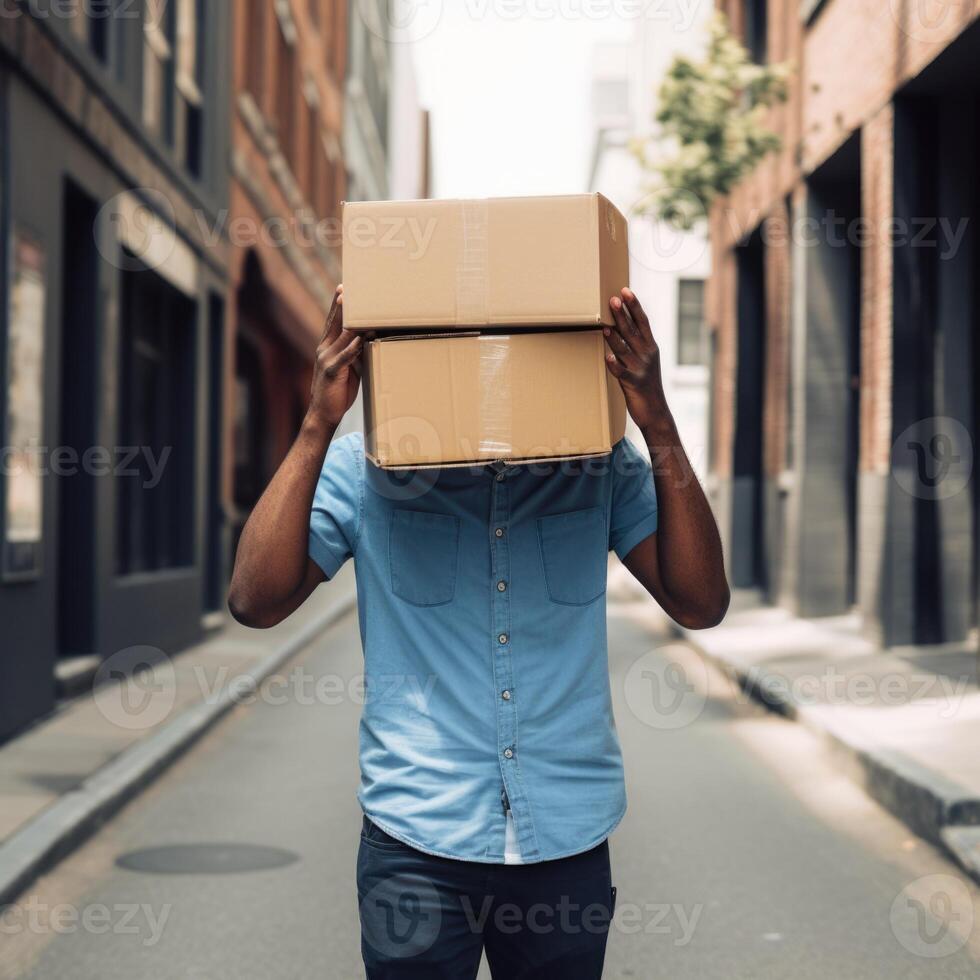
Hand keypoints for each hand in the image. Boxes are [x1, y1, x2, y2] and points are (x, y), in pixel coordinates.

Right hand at [308, 284, 363, 429]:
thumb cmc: (338, 392)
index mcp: (327, 347)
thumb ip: (354, 353)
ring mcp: (326, 359)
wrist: (323, 414)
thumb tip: (369, 340)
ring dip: (351, 321)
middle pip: (334, 323)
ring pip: (341, 336)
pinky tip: (361, 337)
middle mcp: (324, 349)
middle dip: (342, 305)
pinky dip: (353, 346)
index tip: (344, 289)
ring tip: (359, 307)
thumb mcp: (347, 368)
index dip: (338, 306)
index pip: (333, 322)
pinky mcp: (332, 371)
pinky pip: (345, 356)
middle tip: (348, 287)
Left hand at [604, 288, 669, 432]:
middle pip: (632, 331)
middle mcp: (647, 355)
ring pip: (624, 350)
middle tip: (612, 299)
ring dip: (614, 338)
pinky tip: (607, 358)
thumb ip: (636, 344)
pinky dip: (615, 365)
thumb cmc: (647, 384)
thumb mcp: (646, 361)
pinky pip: (621, 373)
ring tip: (605, 326)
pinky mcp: (632, 384)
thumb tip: (622, 325)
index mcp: (651, 347)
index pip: (643, 322)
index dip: (634, 306)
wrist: (656, 411)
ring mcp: (640, 369)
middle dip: (622, 314)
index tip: (626, 290)